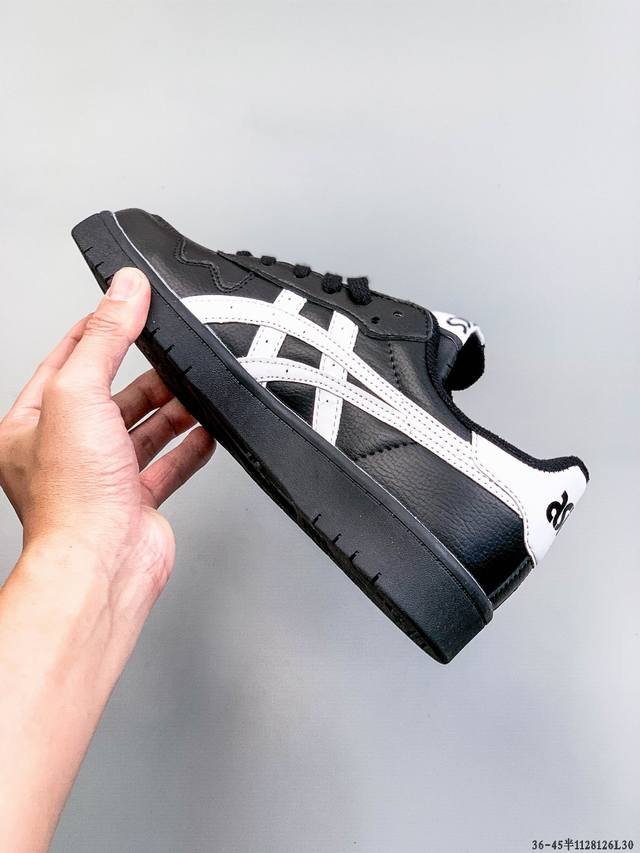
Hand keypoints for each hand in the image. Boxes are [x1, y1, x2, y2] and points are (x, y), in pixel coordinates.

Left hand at [0, 267, 214, 615]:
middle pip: (109, 397)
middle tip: (173, 355)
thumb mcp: (79, 393)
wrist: (102, 565)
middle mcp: (63, 453)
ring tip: (196, 389)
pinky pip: (167, 467)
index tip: (126, 308)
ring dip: (171, 410)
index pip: (65, 362)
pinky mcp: (135, 502)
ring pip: (141, 431)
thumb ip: (106, 338)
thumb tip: (125, 290)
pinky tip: (205, 433)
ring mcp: (101, 479)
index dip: (97, 331)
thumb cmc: (72, 497)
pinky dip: (188, 448)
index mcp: (30, 426)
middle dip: (145, 376)